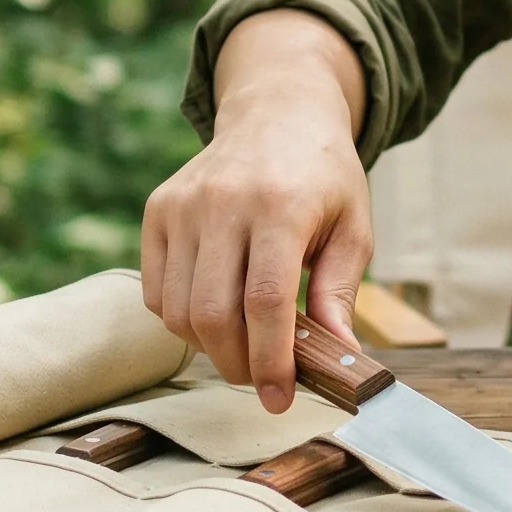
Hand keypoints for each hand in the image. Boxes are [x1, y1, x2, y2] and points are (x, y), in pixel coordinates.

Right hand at [141, 16, 371, 415]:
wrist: (278, 113)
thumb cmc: (323, 177)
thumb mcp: (354, 227)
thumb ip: (341, 293)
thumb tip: (338, 359)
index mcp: (281, 205)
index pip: (265, 301)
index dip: (270, 360)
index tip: (279, 398)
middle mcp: (224, 202)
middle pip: (213, 314)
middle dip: (238, 364)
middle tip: (262, 379)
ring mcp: (183, 205)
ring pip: (179, 310)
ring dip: (210, 347)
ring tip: (243, 342)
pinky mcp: (157, 209)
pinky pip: (157, 292)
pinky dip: (182, 319)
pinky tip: (216, 310)